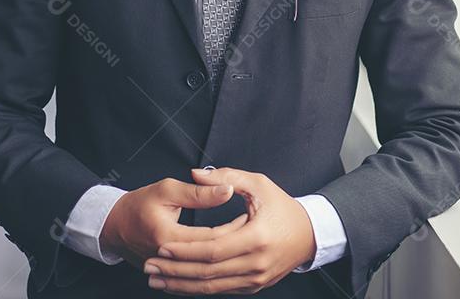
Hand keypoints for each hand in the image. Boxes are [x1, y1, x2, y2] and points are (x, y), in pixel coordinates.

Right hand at [99, 177, 246, 268]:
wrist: (115, 227)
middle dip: (235, 243)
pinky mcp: (168, 276)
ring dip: (227, 259)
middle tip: (253, 228)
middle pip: (211, 257)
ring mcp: (167, 271)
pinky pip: (195, 279)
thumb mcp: (167, 189)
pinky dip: (213, 271)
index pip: (210, 237)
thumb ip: (198, 192)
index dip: (233, 227)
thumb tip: (227, 190)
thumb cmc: (140, 204)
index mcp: (167, 236)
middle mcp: (168, 258)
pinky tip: (228, 262)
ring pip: (205, 272)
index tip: (250, 214)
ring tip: (245, 244)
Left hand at [143, 167, 317, 294]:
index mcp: (257, 237)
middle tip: (149, 268)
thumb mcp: (258, 184)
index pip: (212, 249)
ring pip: (211, 286)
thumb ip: (226, 177)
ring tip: (156, 280)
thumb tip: (195, 173)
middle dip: (175, 271)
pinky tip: (179, 284)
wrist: (309, 234)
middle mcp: (256, 263)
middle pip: (207, 272)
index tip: (161, 247)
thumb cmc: (282, 206)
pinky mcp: (253, 286)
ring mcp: (256, 279)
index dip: (185, 251)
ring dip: (181, 285)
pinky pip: (220, 290)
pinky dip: (198, 288)